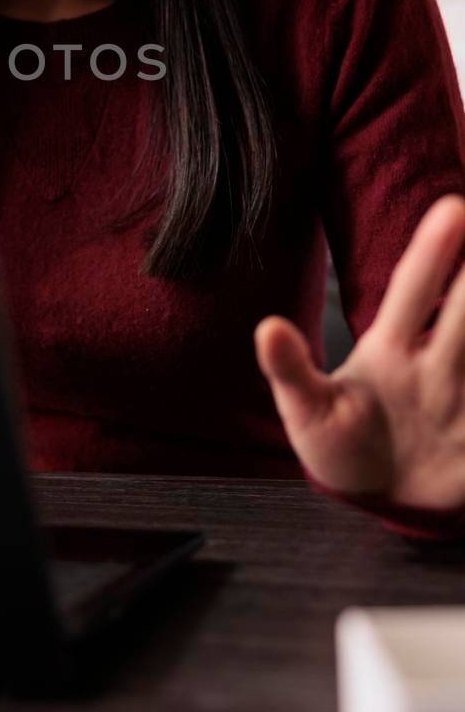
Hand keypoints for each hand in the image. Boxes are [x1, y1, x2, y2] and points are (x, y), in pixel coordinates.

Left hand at [254, 194, 464, 509]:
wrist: (376, 503)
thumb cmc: (340, 445)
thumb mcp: (307, 409)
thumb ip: (290, 370)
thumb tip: (267, 327)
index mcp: (390, 347)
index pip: (414, 290)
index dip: (433, 251)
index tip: (452, 208)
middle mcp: (436, 363)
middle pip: (463, 314)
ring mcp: (462, 401)